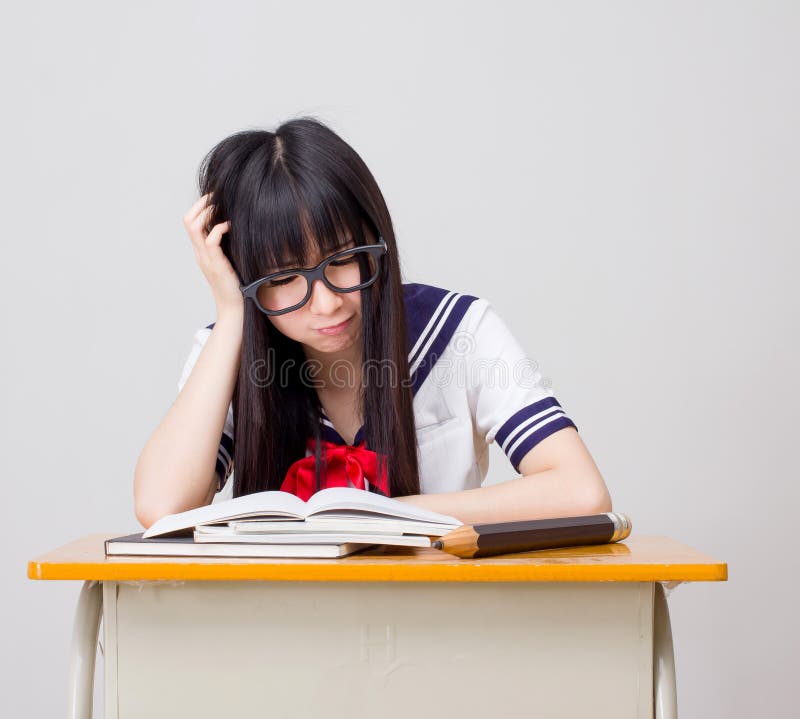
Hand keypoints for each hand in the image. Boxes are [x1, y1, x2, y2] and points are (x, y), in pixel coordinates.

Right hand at [183, 193, 243, 318]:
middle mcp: (200, 253)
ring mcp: (206, 259)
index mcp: (201, 251)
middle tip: (217, 196)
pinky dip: (220, 228)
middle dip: (201, 204)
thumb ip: (230, 245)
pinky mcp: (216, 265)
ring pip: (195, 226)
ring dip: (209, 212)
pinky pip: (211, 240)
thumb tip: (239, 227)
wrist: (235, 308)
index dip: (200, 206)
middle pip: (188, 220)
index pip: (190, 222)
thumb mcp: (231, 259)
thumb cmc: (237, 284)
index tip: (215, 197)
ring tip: (223, 208)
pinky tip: (231, 226)